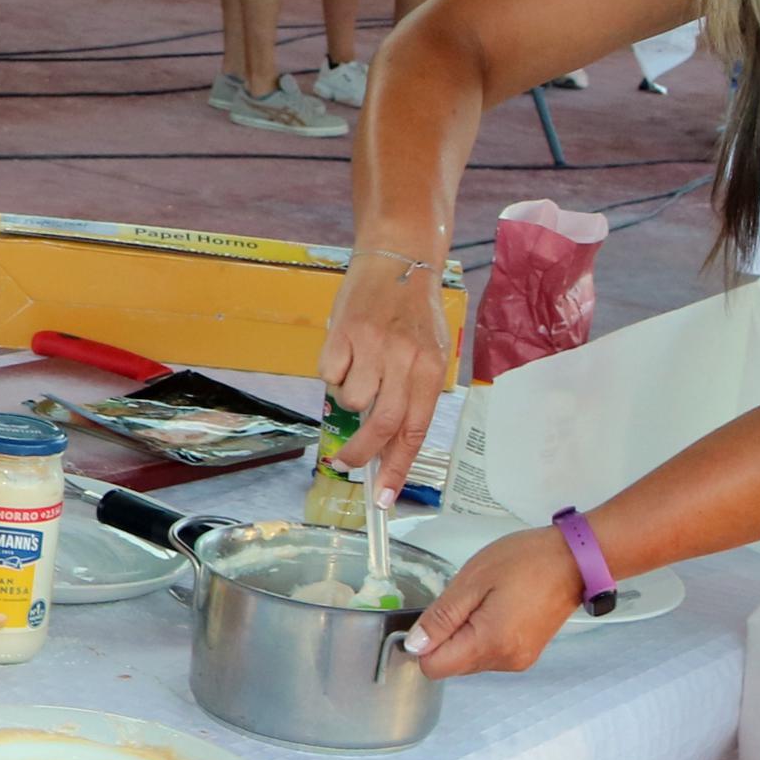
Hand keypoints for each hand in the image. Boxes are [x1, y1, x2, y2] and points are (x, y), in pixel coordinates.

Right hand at [314, 250, 454, 489]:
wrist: (396, 260)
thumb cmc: (413, 315)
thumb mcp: (428, 354)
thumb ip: (412, 394)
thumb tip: (387, 443)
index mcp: (431, 371)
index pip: (414, 431)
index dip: (396, 469)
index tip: (381, 499)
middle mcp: (404, 360)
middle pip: (380, 424)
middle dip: (360, 454)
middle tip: (345, 463)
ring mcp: (372, 346)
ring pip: (350, 400)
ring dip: (349, 398)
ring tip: (358, 373)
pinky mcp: (343, 333)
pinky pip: (329, 374)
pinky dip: (333, 372)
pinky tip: (345, 351)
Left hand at [399, 526, 581, 676]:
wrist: (575, 560)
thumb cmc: (527, 561)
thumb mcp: (473, 580)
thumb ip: (441, 617)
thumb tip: (415, 644)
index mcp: (489, 644)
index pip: (434, 667)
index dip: (424, 643)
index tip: (434, 616)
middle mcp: (505, 661)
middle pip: (452, 664)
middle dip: (446, 636)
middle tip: (465, 599)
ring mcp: (518, 659)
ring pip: (469, 659)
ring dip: (465, 633)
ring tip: (485, 600)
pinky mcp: (526, 653)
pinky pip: (489, 652)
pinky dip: (482, 633)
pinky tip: (497, 607)